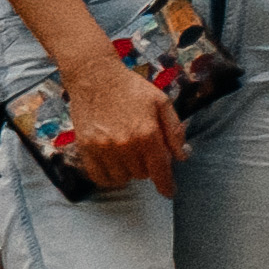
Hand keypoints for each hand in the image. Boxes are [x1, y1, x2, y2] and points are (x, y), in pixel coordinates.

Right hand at [59, 52, 183, 193]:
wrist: (95, 76)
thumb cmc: (131, 88)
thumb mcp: (161, 103)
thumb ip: (174, 130)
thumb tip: (182, 156)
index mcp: (147, 133)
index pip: (160, 171)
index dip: (166, 185)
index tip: (169, 192)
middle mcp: (125, 144)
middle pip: (142, 174)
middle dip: (147, 166)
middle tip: (144, 150)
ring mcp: (103, 148)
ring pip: (122, 178)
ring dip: (128, 171)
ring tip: (128, 154)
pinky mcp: (86, 148)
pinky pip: (100, 177)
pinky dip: (109, 177)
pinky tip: (114, 166)